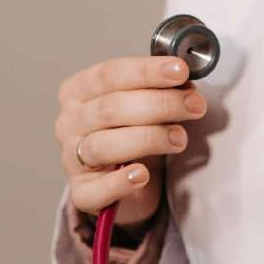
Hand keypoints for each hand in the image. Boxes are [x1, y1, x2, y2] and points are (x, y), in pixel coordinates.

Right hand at [54, 55, 208, 226]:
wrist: (127, 178)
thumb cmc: (134, 130)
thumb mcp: (145, 103)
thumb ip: (161, 90)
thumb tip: (185, 85)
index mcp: (79, 90)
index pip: (110, 74)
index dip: (147, 71)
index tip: (180, 71)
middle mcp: (70, 121)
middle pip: (111, 108)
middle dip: (160, 104)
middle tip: (194, 105)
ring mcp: (71, 158)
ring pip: (104, 145)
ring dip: (149, 139)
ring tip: (180, 138)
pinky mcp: (82, 193)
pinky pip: (98, 189)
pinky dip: (121, 182)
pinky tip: (142, 174)